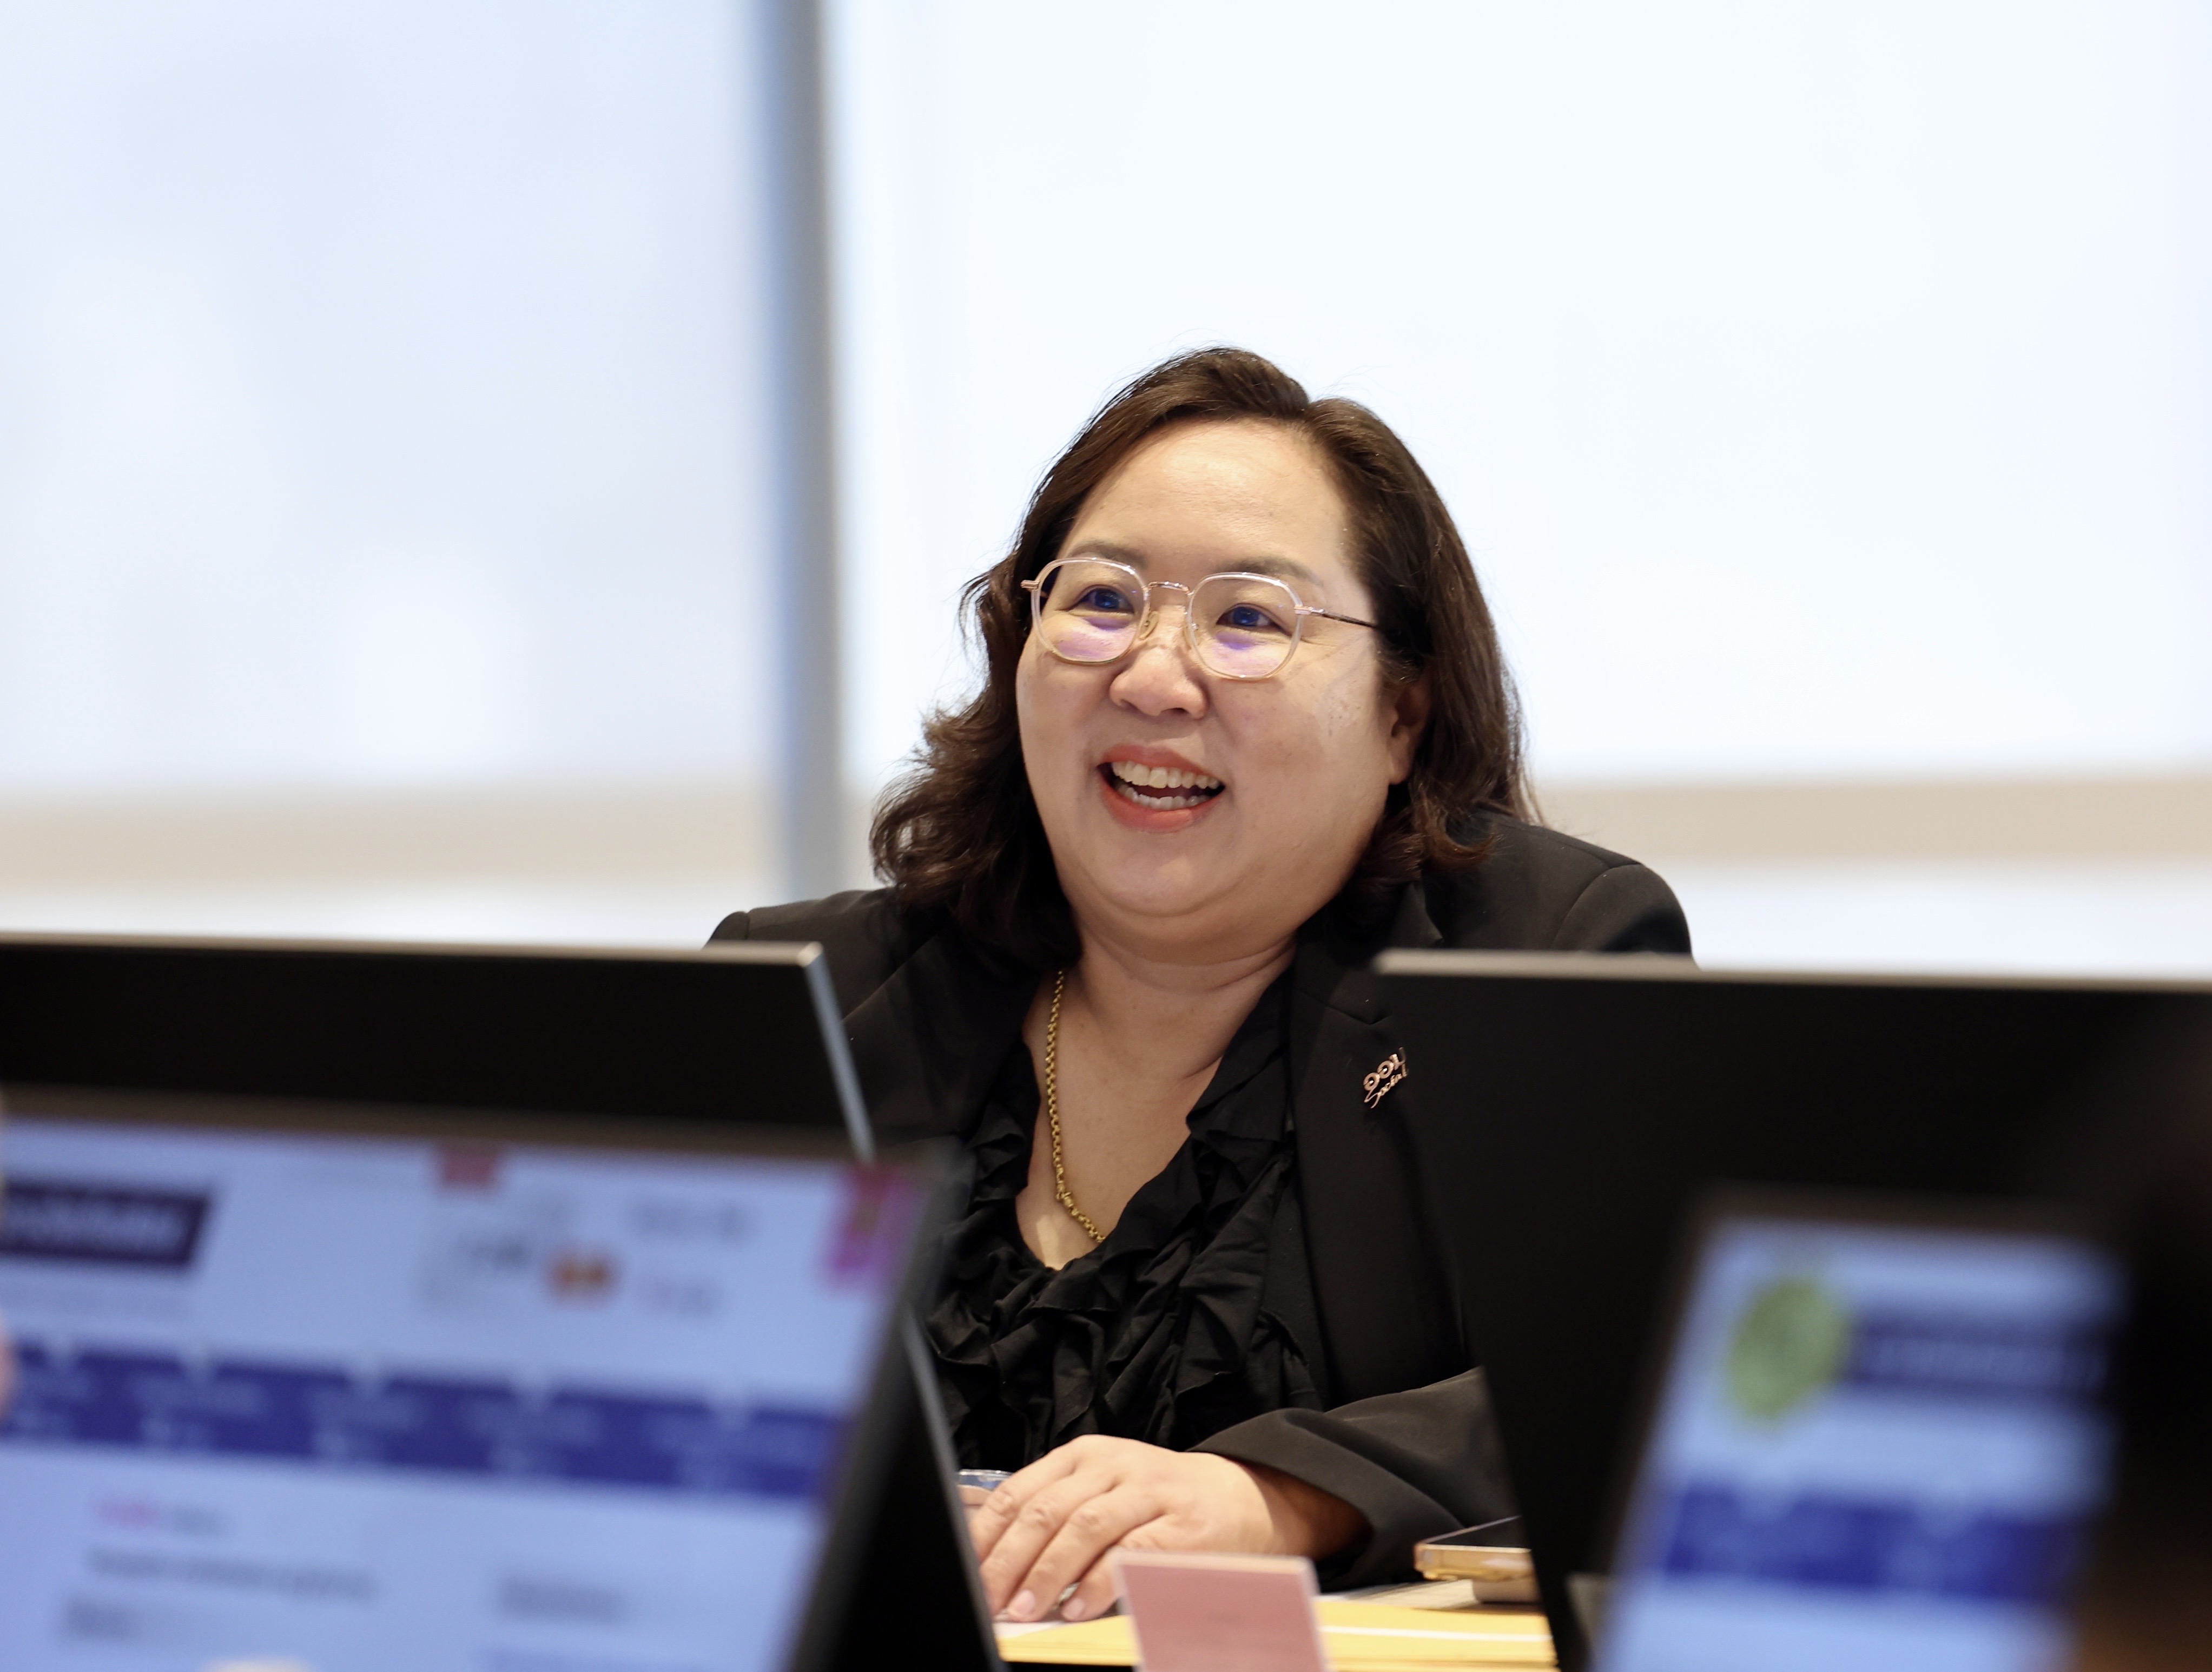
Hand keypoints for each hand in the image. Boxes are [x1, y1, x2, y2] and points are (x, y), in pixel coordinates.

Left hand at [967, 1435, 1365, 1623]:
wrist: (1241, 1498)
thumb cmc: (1157, 1504)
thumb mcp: (1102, 1494)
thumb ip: (1056, 1518)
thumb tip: (996, 1565)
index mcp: (1082, 1456)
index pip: (1019, 1492)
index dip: (988, 1536)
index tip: (967, 1572)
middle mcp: (1112, 1464)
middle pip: (1045, 1510)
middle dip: (1010, 1560)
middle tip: (991, 1599)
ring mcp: (1149, 1490)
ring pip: (1084, 1526)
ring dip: (1048, 1573)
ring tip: (1027, 1609)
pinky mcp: (1182, 1523)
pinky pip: (1132, 1551)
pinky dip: (1100, 1581)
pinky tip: (1079, 1607)